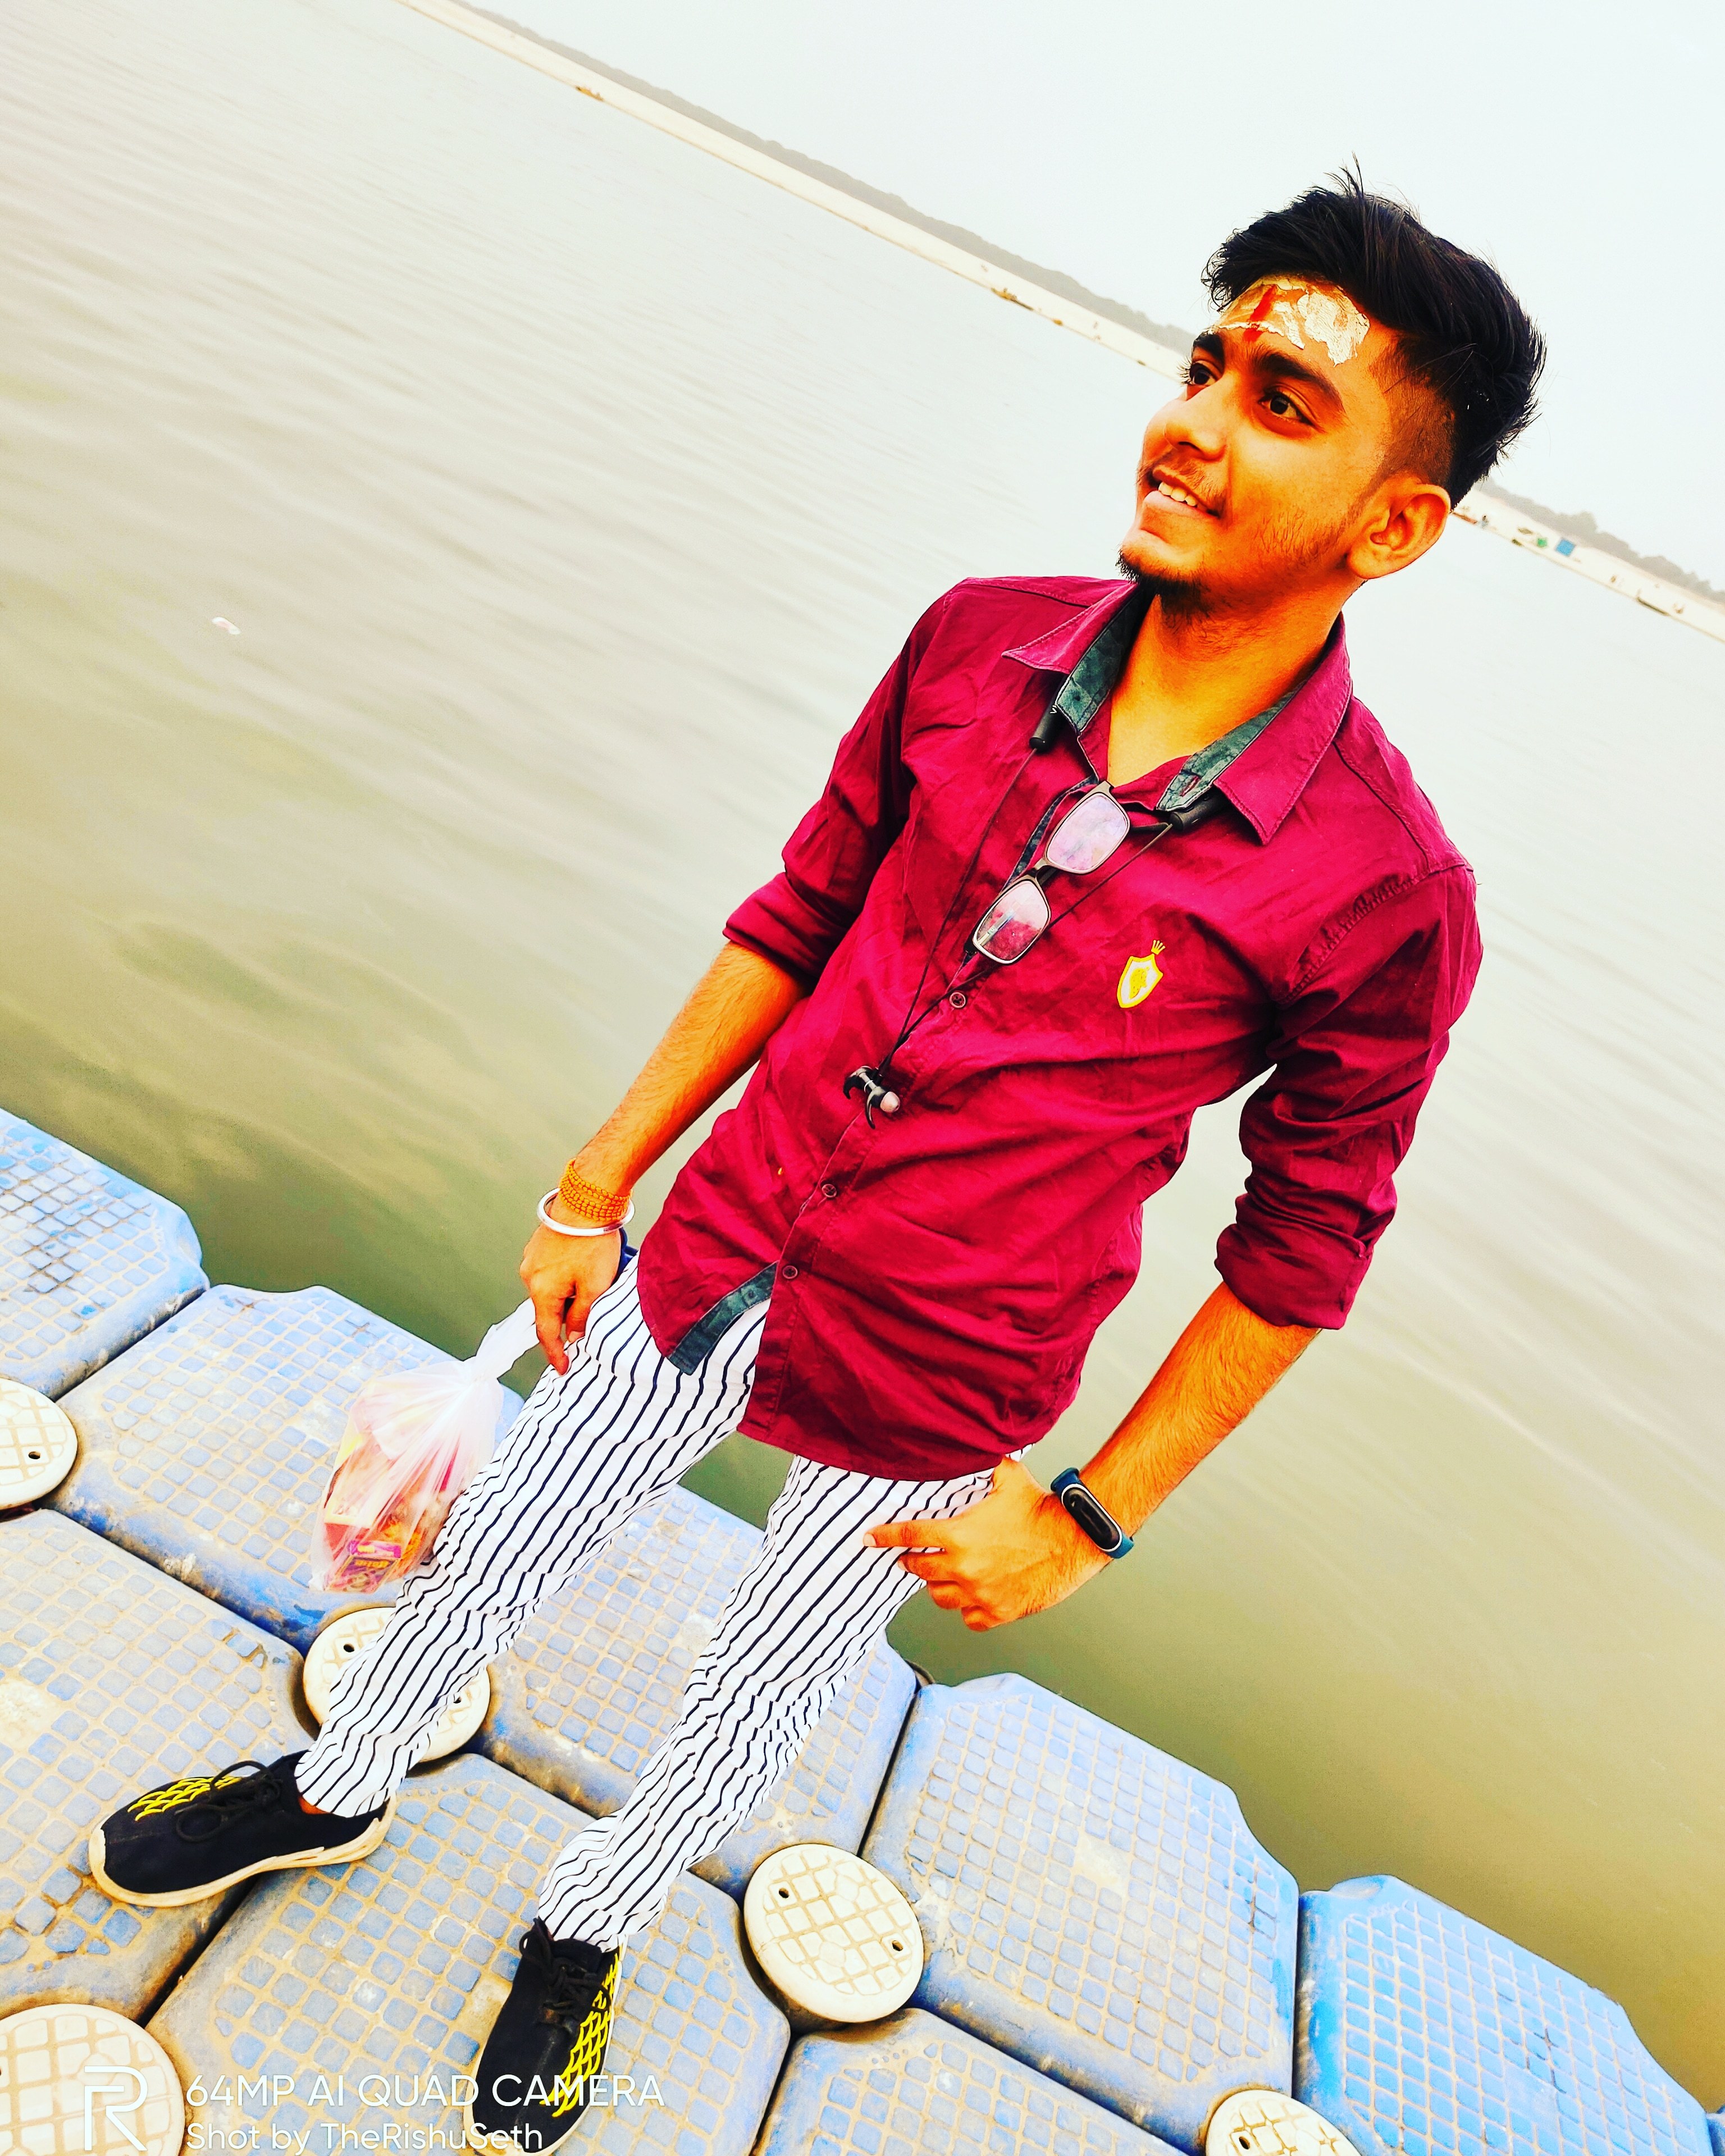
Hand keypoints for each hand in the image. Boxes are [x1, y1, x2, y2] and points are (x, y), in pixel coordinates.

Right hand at [518, 1213, 621, 1373]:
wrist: (587, 1198)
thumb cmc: (592, 1242)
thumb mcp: (594, 1287)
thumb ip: (583, 1315)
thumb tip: (574, 1334)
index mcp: (541, 1291)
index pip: (546, 1332)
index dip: (555, 1353)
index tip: (563, 1368)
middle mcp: (530, 1275)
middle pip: (549, 1309)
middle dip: (568, 1317)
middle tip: (591, 1317)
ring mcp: (533, 1258)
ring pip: (552, 1289)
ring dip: (570, 1293)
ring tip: (596, 1283)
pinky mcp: (540, 1244)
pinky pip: (553, 1271)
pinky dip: (568, 1276)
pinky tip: (587, 1266)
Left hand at [865, 1458, 1111, 1629]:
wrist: (1074, 1540)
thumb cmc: (1041, 1508)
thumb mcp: (1009, 1477)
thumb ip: (985, 1464)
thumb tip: (975, 1443)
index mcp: (959, 1535)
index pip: (909, 1534)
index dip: (885, 1537)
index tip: (868, 1539)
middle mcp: (964, 1568)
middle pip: (919, 1569)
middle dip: (911, 1561)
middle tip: (909, 1558)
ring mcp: (980, 1593)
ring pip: (940, 1597)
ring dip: (937, 1585)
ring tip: (942, 1576)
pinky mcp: (999, 1612)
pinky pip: (969, 1618)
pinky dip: (966, 1609)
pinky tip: (971, 1596)